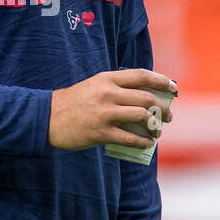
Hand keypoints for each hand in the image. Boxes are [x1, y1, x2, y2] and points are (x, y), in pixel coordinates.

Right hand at [48, 68, 175, 150]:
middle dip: (163, 108)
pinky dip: (142, 142)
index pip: (141, 75)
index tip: (173, 88)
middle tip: (168, 116)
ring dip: (156, 125)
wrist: (46, 117)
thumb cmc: (72, 102)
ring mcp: (104, 113)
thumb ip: (115, 88)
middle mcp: (107, 93)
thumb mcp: (93, 86)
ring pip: (142, 116)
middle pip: (146, 98)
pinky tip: (147, 143)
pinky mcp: (100, 133)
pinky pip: (129, 138)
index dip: (161, 81)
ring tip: (158, 131)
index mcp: (106, 79)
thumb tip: (142, 98)